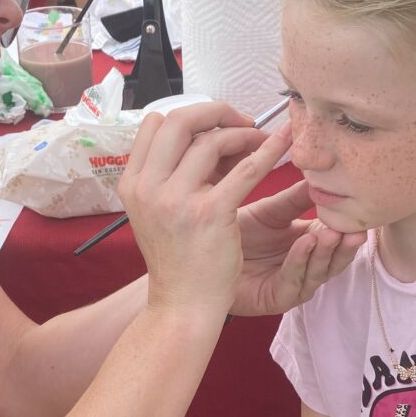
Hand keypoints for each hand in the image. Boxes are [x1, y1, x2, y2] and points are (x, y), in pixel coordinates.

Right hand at [120, 102, 294, 317]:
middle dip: (215, 112)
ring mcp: (176, 200)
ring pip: (212, 141)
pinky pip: (245, 169)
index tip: (212, 126)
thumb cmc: (177, 258)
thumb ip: (169, 175)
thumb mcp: (155, 212)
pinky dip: (269, 150)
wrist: (182, 304)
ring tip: (259, 142)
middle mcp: (148, 188)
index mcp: (132, 183)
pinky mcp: (210, 213)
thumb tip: (205, 138)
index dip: (188, 118)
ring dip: (241, 134)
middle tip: (241, 121)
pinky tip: (284, 142)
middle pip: (179, 122)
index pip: (155, 124)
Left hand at [232, 141, 364, 315]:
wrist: (202, 255)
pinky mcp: (278, 298)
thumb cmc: (234, 232)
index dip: (347, 224)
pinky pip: (294, 280)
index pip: (335, 234)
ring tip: (333, 234)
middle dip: (345, 242)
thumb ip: (297, 197)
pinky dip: (301, 262)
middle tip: (355, 227)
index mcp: (308, 242)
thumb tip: (323, 173)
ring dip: (327, 252)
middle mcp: (306, 264)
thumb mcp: (271, 211)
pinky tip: (305, 245)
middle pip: (335, 256)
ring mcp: (294, 283)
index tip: (360, 208)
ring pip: (319, 270)